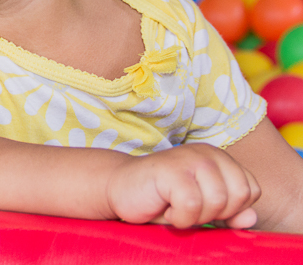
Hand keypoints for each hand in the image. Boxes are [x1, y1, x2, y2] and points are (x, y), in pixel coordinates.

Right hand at [105, 143, 260, 228]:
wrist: (118, 189)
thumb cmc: (161, 200)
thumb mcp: (202, 210)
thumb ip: (229, 213)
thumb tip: (251, 218)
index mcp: (218, 158)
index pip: (251, 189)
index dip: (231, 209)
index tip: (203, 206)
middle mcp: (207, 153)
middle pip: (238, 196)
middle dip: (215, 214)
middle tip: (187, 208)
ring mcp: (188, 158)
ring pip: (217, 201)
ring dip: (195, 216)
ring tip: (174, 207)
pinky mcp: (170, 170)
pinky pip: (191, 206)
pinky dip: (178, 218)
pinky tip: (164, 209)